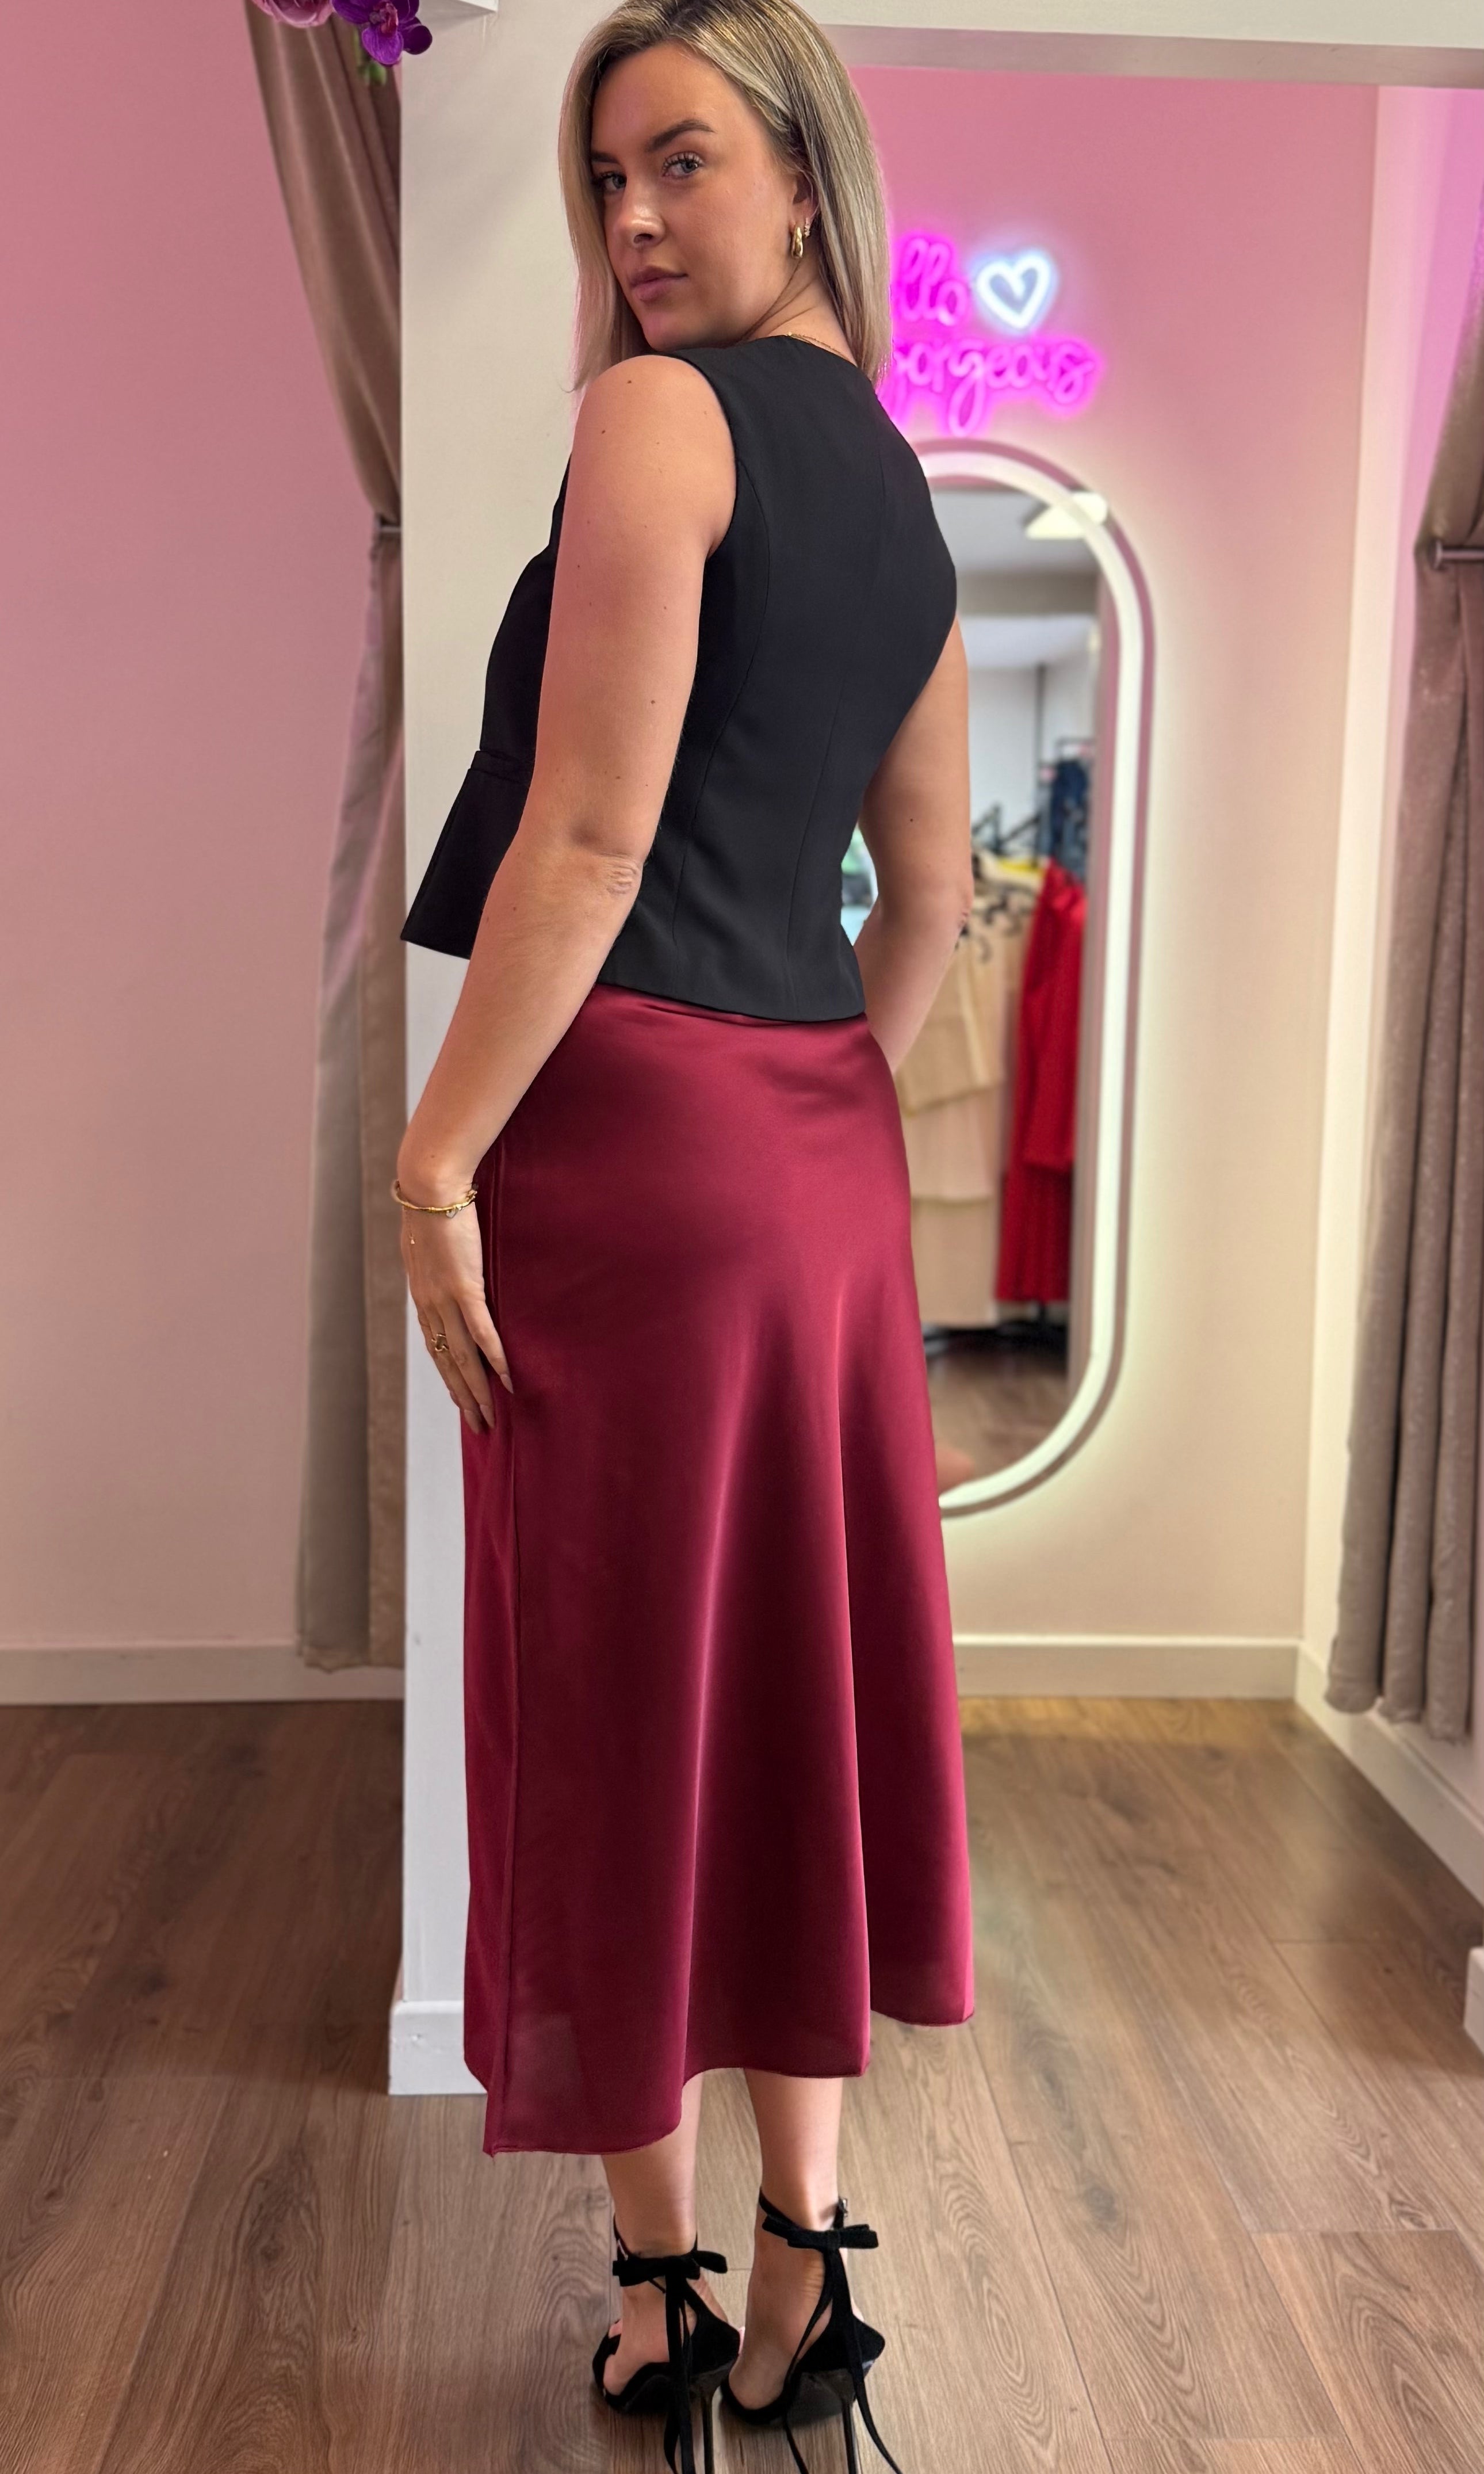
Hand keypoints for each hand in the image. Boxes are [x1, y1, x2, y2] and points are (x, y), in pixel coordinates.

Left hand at [397, 1180, 512, 1431]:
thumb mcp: (429, 1243)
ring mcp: (446, 1299)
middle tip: (478, 1425)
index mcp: (423, 1297)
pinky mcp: (464, 1287)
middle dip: (462, 1397)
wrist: (429, 1187)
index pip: (436, 1348)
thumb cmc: (431, 1207)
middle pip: (446, 1362)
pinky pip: (481, 1332)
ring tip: (489, 1415)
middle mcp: (430, 1305)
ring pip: (461, 1357)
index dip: (449, 1378)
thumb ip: (438, 1263)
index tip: (461, 1401)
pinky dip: (494, 1358)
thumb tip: (448, 1266)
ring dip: (476, 1389)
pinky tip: (506, 1378)